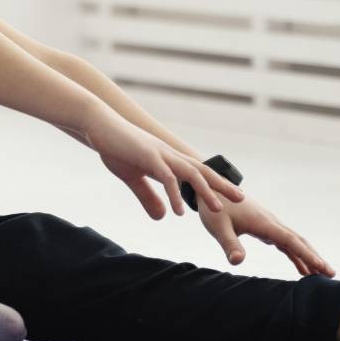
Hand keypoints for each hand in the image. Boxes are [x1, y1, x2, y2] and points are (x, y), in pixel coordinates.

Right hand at [88, 114, 245, 219]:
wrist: (97, 124)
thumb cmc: (114, 147)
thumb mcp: (132, 177)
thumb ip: (147, 196)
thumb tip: (164, 217)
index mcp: (167, 159)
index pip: (197, 172)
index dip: (215, 183)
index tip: (232, 195)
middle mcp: (169, 155)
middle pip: (202, 171)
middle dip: (222, 186)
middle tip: (242, 199)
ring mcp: (160, 155)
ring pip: (190, 173)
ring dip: (205, 191)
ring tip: (217, 209)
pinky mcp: (147, 157)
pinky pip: (166, 177)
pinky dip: (175, 194)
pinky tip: (179, 211)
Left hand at [199, 193, 334, 276]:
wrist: (210, 188)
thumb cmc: (214, 207)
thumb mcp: (218, 226)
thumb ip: (229, 243)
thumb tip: (238, 262)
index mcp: (264, 222)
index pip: (291, 241)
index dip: (308, 255)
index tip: (323, 268)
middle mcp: (271, 222)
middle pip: (298, 241)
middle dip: (315, 257)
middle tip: (331, 274)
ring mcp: (268, 224)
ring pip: (293, 242)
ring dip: (307, 257)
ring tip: (321, 275)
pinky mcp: (263, 227)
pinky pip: (284, 242)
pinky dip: (294, 254)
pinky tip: (300, 267)